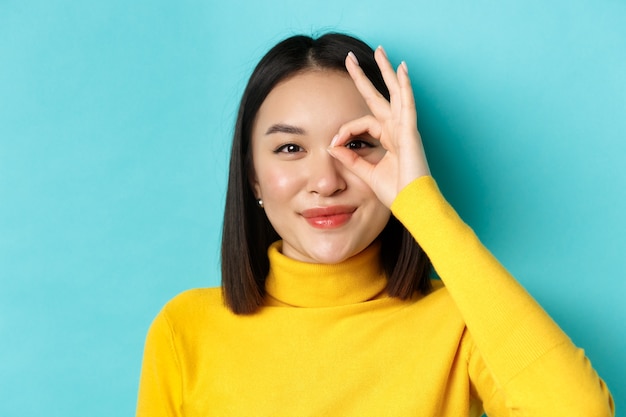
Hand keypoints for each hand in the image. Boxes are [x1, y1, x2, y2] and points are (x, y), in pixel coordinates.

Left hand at [327, 46, 429, 207]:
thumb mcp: (366, 172)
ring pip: (396, 93)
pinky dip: (405, 87)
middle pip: (380, 97)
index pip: (362, 123)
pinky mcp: (411, 133)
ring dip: (388, 72)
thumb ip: (350, 158)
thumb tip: (332, 146)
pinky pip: (408, 105)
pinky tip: (401, 70)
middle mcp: (397, 130)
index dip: (345, 130)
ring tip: (381, 51)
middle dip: (367, 77)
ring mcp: (406, 129)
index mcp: (388, 139)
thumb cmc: (396, 192)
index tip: (333, 142)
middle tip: (351, 58)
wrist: (413, 205)